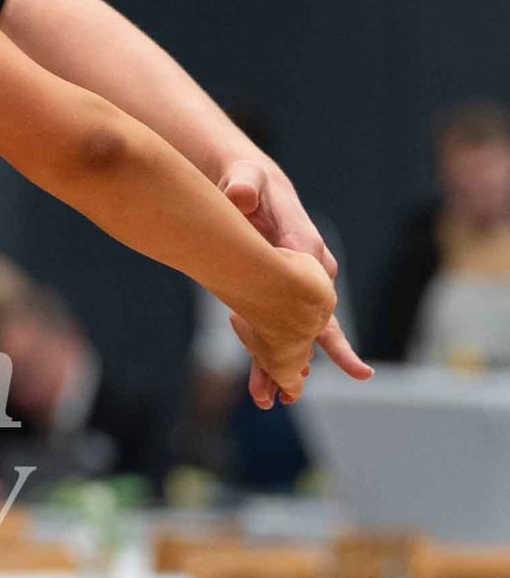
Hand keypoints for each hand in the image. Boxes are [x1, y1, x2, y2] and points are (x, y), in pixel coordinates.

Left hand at [217, 151, 372, 404]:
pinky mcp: (275, 296)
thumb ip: (245, 186)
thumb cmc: (249, 180)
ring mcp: (294, 288)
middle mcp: (309, 272)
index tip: (299, 329)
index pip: (314, 277)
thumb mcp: (246, 177)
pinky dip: (270, 361)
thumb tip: (241, 195)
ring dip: (287, 369)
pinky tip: (263, 389)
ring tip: (275, 400)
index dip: (309, 304)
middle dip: (321, 353)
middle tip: (334, 381)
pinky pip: (277, 333)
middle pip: (320, 318)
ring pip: (299, 336)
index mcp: (305, 244)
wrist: (244, 188)